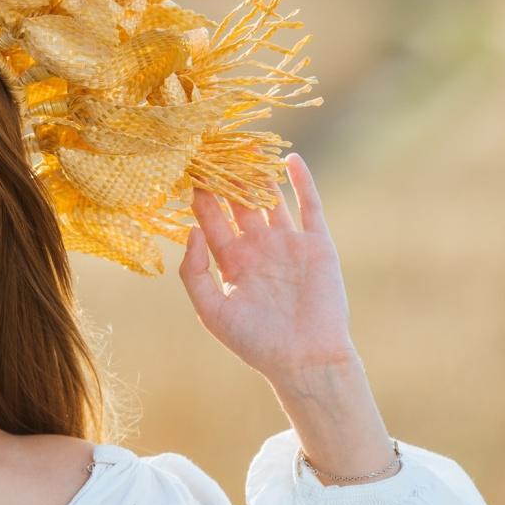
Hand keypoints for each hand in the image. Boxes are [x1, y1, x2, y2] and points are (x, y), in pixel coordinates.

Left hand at [176, 152, 355, 381]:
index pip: (211, 220)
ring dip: (260, 175)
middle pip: (239, 203)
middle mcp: (258, 248)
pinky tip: (291, 160)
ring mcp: (288, 243)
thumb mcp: (211, 310)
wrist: (304, 358)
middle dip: (228, 178)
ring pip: (272, 199)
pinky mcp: (316, 244)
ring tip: (249, 145)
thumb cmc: (255, 341)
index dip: (201, 196)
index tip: (188, 169)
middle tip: (216, 147)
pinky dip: (302, 182)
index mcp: (231, 262)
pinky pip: (309, 206)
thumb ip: (195, 271)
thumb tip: (190, 230)